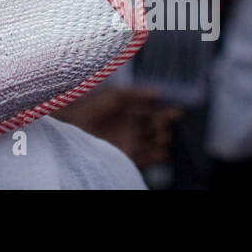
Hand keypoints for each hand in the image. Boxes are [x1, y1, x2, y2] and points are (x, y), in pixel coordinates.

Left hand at [53, 87, 181, 168]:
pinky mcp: (127, 156)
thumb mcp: (116, 96)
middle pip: (157, 129)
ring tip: (160, 137)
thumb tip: (159, 92)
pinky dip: (156, 157)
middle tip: (162, 125)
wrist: (75, 124)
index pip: (156, 115)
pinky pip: (147, 159)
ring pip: (154, 144)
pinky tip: (161, 152)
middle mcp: (134, 128)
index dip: (168, 114)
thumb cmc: (93, 106)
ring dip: (161, 142)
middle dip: (163, 127)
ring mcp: (131, 142)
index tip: (177, 113)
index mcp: (133, 112)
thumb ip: (137, 94)